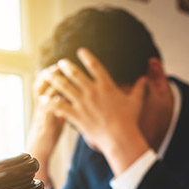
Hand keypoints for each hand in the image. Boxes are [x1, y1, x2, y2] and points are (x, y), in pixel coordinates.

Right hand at [27, 66, 65, 184]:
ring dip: (52, 86)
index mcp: (41, 105)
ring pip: (44, 95)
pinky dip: (57, 101)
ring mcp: (42, 115)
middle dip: (49, 75)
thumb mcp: (54, 119)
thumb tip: (68, 99)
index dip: (46, 74)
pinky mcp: (47, 124)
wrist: (38, 152)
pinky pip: (50, 110)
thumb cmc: (48, 136)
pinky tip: (65, 97)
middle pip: (40, 86)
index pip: (40, 85)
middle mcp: (40, 108)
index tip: (56, 66)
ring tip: (61, 78)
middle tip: (58, 66)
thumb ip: (61, 108)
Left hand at [48, 48, 149, 174]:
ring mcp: (83, 103)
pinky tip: (43, 98)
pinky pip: (59, 106)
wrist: (120, 138)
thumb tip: (146, 79)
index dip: (86, 56)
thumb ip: (139, 89)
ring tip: (47, 74)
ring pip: (64, 87)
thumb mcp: (136, 102)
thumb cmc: (129, 121)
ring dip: (54, 79)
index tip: (80, 51)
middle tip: (60, 62)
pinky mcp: (76, 115)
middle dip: (65, 66)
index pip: (95, 65)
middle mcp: (92, 91)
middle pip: (75, 74)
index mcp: (106, 85)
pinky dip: (50, 102)